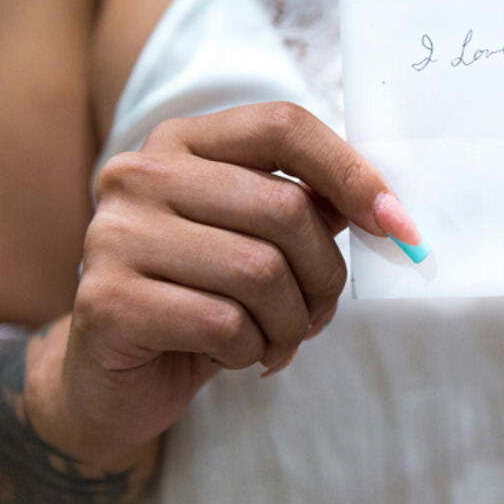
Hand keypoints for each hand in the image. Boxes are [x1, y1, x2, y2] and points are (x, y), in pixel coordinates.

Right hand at [30, 102, 421, 463]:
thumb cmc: (199, 297)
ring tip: (278, 339)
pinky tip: (237, 356)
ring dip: (291, 321)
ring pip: (260, 272)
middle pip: (284, 208)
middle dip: (325, 274)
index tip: (397, 225)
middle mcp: (139, 173)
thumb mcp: (256, 241)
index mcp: (182, 141)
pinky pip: (223, 323)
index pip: (283, 126)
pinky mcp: (106, 301)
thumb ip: (306, 208)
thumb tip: (385, 206)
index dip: (351, 173)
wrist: (111, 377)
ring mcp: (115, 234)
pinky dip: (252, 350)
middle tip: (321, 312)